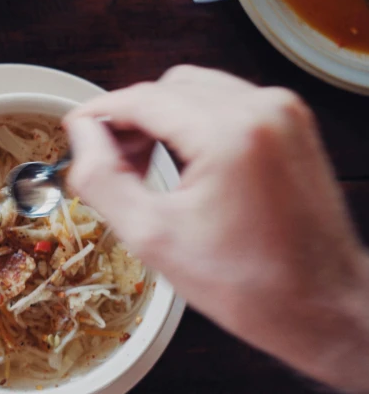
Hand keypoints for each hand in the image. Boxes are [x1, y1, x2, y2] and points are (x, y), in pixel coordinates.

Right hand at [64, 65, 368, 393]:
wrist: (320, 305)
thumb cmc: (247, 284)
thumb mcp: (153, 237)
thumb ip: (103, 179)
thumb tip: (81, 136)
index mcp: (230, 132)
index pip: (143, 98)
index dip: (99, 112)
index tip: (74, 130)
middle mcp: (263, 108)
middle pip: (168, 88)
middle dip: (130, 118)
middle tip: (110, 161)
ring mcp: (284, 113)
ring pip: (196, 91)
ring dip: (160, 118)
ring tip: (143, 166)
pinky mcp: (292, 125)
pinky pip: (226, 103)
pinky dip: (193, 123)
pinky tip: (180, 161)